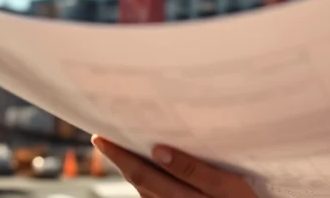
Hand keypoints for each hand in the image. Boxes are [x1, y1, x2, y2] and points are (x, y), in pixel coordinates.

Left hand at [92, 135, 257, 197]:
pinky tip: (147, 169)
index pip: (142, 174)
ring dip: (131, 170)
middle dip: (119, 159)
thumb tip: (158, 149)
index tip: (101, 137)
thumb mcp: (228, 186)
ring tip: (120, 148)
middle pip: (139, 182)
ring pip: (145, 191)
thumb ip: (193, 169)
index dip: (119, 156)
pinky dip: (147, 182)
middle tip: (100, 138)